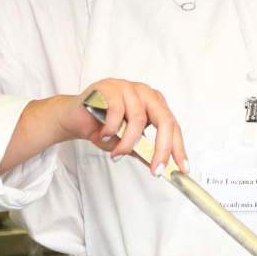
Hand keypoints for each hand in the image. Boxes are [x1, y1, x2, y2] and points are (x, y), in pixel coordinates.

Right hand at [59, 79, 187, 176]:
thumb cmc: (103, 127)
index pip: (173, 126)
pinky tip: (104, 135)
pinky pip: (116, 110)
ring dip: (127, 143)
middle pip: (164, 120)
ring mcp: (128, 87)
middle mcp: (145, 93)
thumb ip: (144, 151)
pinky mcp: (109, 86)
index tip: (182, 168)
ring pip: (138, 119)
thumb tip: (162, 167)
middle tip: (156, 169)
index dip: (178, 148)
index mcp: (155, 103)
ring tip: (117, 154)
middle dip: (162, 148)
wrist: (74, 119)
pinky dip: (111, 128)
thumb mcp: (127, 143)